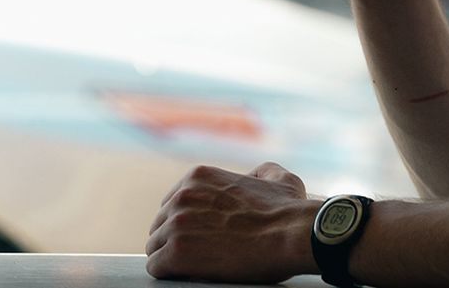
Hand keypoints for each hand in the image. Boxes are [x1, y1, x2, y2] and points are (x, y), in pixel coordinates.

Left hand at [144, 162, 317, 283]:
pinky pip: (156, 267)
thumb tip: (257, 176)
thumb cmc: (289, 211)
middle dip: (175, 240)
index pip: (173, 203)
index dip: (185, 223)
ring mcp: (177, 223)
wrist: (292, 235)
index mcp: (198, 177)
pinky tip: (182, 276)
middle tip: (195, 256)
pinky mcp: (177, 252)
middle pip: (161, 224)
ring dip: (170, 258)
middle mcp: (182, 196)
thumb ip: (262, 173)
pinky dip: (168, 273)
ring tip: (191, 268)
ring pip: (156, 246)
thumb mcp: (277, 178)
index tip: (198, 237)